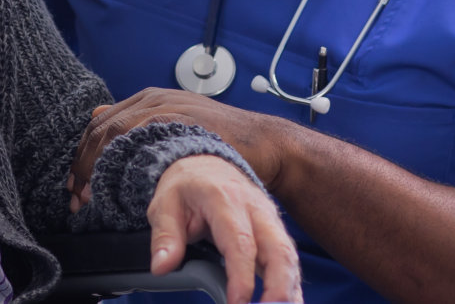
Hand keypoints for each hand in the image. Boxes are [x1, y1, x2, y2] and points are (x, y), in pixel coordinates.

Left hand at [71, 88, 297, 202]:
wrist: (263, 143)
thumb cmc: (221, 139)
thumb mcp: (177, 121)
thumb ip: (139, 120)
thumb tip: (98, 114)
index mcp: (148, 99)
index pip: (99, 125)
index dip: (82, 157)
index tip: (75, 186)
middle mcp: (153, 100)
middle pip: (100, 131)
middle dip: (83, 167)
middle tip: (75, 198)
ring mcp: (165, 111)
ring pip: (113, 136)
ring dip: (95, 170)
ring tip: (89, 199)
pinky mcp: (178, 126)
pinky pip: (137, 145)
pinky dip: (119, 168)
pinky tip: (114, 190)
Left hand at [149, 155, 301, 303]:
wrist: (206, 164)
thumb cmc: (188, 185)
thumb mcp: (165, 204)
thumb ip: (165, 237)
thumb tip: (162, 266)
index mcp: (226, 200)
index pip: (241, 242)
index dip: (242, 276)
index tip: (238, 302)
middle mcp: (256, 210)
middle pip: (279, 249)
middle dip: (280, 286)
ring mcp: (269, 220)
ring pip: (289, 256)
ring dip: (290, 288)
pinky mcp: (275, 232)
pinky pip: (288, 260)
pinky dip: (292, 284)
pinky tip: (290, 303)